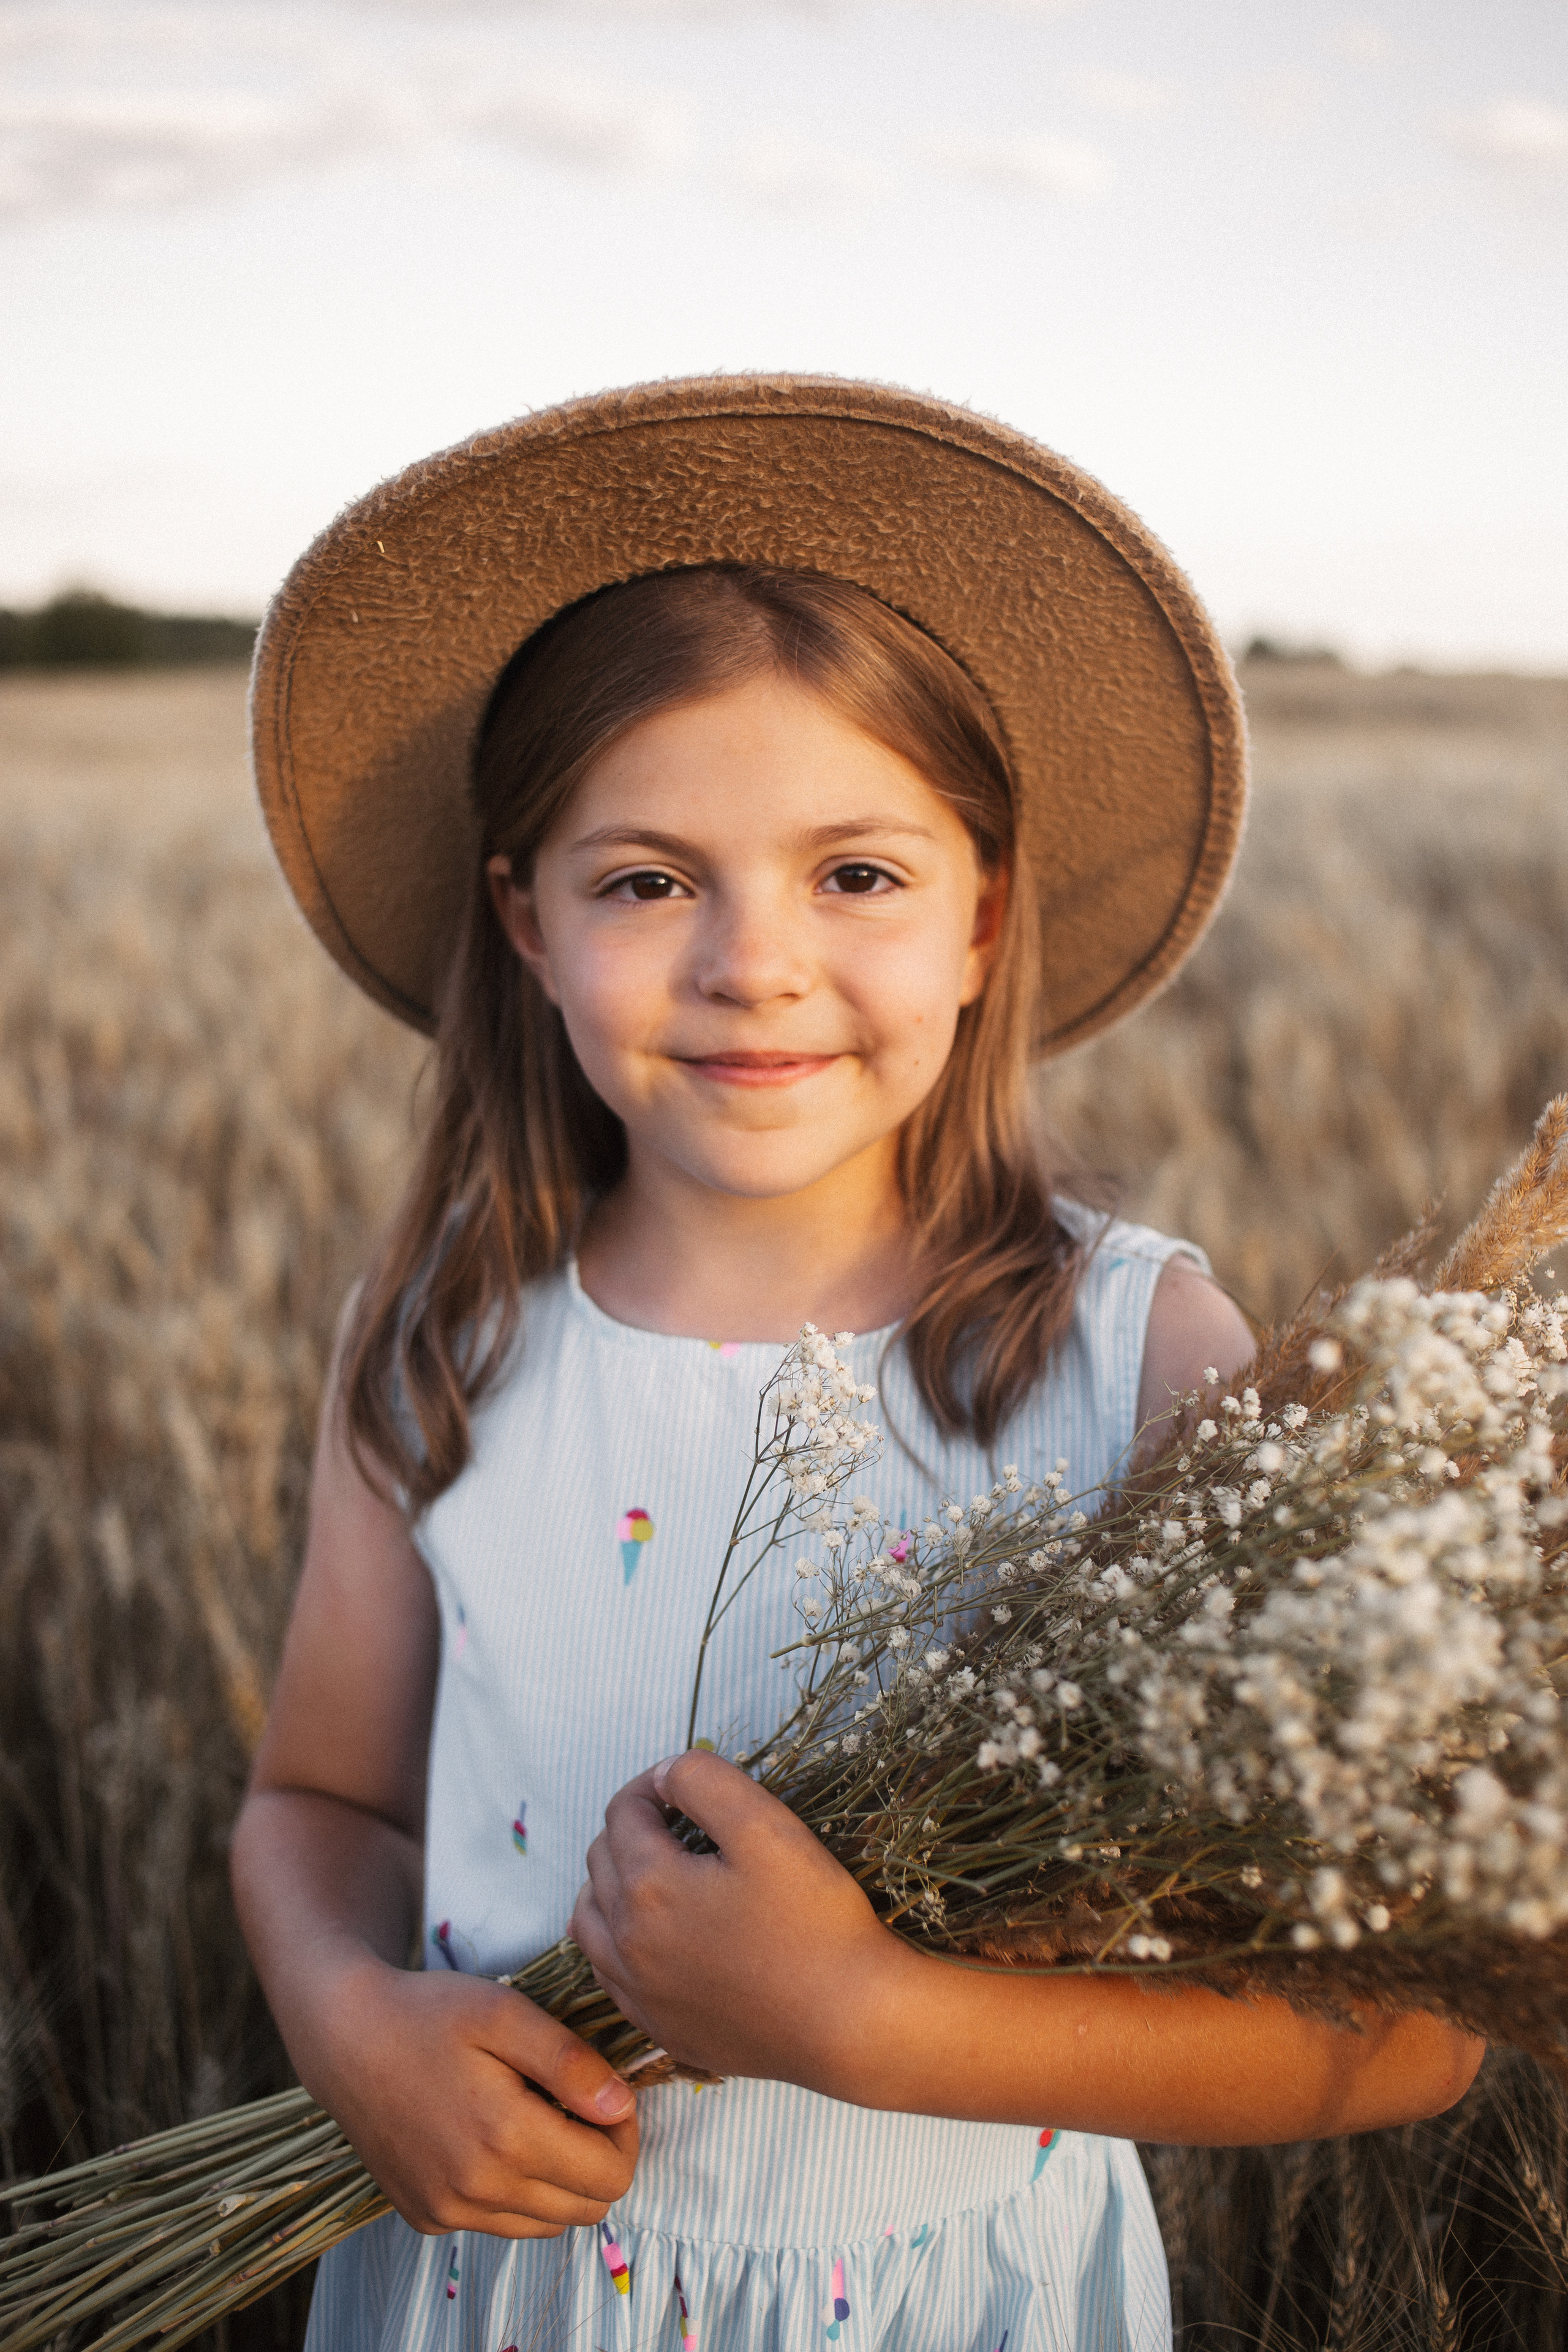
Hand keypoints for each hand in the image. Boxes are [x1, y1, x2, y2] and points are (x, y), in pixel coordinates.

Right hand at [298, 1954, 638, 2236]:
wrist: (344, 2037)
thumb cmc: (429, 2013)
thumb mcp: (505, 2013)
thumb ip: (569, 2062)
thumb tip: (621, 2106)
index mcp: (505, 2139)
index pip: (610, 2177)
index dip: (624, 2134)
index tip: (605, 2093)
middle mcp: (476, 2191)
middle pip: (587, 2209)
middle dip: (600, 2159)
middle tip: (578, 2104)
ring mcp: (448, 2211)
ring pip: (548, 2223)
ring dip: (561, 2179)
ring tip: (538, 2116)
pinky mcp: (426, 2217)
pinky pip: (501, 2223)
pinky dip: (517, 2190)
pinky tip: (495, 2137)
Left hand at [571, 1749, 900, 2091]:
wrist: (850, 2023)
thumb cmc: (815, 1921)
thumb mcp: (766, 1826)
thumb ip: (704, 1782)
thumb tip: (664, 1775)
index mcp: (648, 1886)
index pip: (622, 1812)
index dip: (652, 1785)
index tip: (685, 1785)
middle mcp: (628, 1944)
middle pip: (601, 1862)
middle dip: (631, 1829)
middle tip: (680, 1822)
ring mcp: (643, 1995)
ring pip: (591, 1923)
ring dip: (611, 1886)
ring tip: (653, 1872)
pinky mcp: (665, 2030)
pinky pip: (612, 1978)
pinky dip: (618, 1944)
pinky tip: (655, 1938)